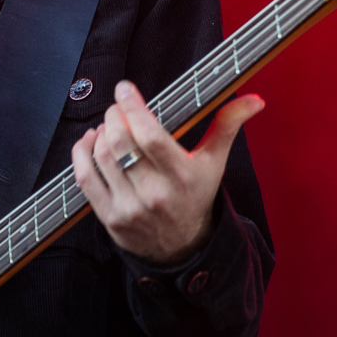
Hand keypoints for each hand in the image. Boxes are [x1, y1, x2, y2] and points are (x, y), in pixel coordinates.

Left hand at [71, 81, 263, 264]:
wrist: (182, 247)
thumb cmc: (196, 196)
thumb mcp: (215, 163)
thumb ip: (227, 126)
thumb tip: (255, 101)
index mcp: (183, 176)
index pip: (151, 136)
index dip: (133, 108)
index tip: (125, 89)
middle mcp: (155, 193)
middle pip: (121, 142)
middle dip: (114, 115)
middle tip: (118, 108)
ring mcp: (129, 208)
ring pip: (102, 156)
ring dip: (100, 132)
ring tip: (108, 125)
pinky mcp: (109, 218)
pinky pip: (84, 179)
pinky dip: (82, 153)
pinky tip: (90, 141)